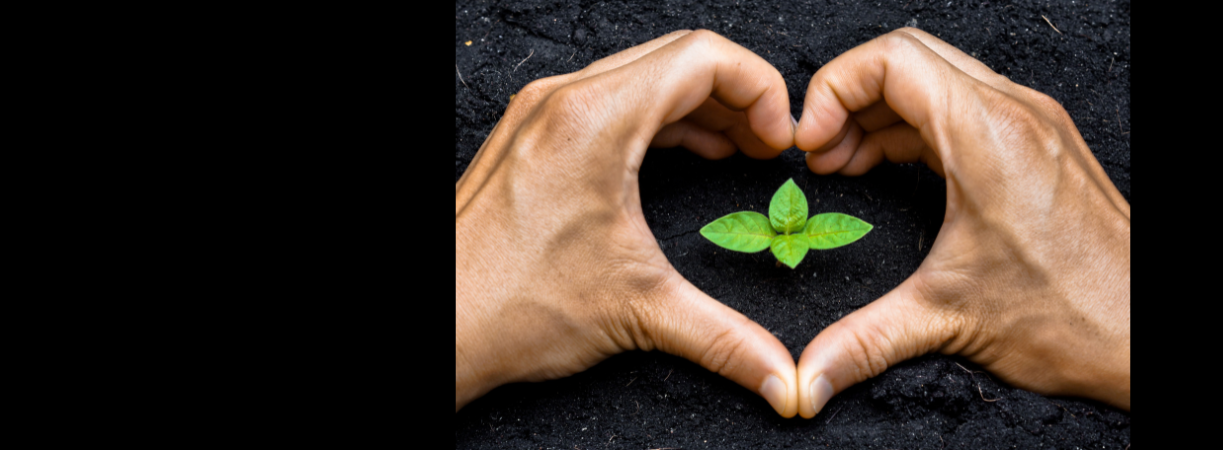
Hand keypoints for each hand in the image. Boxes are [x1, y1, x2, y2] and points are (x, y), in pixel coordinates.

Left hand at [455, 30, 801, 416]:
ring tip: (739, 150)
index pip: (702, 58)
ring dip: (698, 106)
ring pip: (641, 75)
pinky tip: (684, 153)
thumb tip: (784, 379)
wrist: (437, 328)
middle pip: (676, 58)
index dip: (760, 90)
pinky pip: (608, 98)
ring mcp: (540, 113)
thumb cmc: (511, 306)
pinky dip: (657, 118)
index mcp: (595, 119)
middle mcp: (564, 100)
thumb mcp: (640, 312)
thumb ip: (725, 338)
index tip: (780, 140)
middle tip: (768, 148)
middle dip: (736, 97)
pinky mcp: (529, 135)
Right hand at [790, 28, 1131, 416]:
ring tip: (846, 164)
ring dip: (884, 113)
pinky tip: (895, 168)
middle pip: (910, 57)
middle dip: (851, 97)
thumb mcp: (948, 318)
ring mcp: (1035, 124)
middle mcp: (1015, 113)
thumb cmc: (1072, 316)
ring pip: (940, 78)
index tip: (809, 142)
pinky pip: (968, 106)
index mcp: (987, 133)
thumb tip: (807, 378)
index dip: (833, 89)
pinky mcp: (1044, 145)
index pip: (890, 60)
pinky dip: (921, 126)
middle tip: (821, 153)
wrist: (1144, 335)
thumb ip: (864, 340)